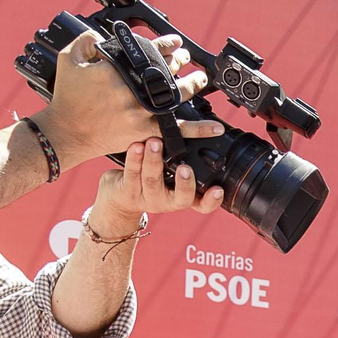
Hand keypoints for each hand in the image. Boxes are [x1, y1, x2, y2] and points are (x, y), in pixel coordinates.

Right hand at [38, 31, 224, 169]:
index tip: (175, 41)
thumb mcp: (69, 60)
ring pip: (176, 96)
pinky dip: (199, 130)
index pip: (148, 51)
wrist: (66, 131)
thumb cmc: (67, 97)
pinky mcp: (145, 132)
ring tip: (202, 79)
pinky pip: (177, 131)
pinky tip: (217, 127)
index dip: (165, 44)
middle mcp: (132, 91)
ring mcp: (141, 113)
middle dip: (180, 61)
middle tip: (187, 57)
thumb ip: (86, 41)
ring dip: (193, 85)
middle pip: (165, 72)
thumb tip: (100, 34)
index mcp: (116, 70)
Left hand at [89, 136, 226, 228]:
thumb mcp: (170, 176)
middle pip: (182, 198)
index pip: (203, 205)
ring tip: (155, 143)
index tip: (218, 189)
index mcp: (183, 198)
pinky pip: (131, 173)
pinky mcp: (128, 191)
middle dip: (184, 183)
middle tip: (185, 168)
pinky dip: (134, 158)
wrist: (119, 197)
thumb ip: (185, 162)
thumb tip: (205, 132)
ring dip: (154, 160)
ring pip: (152, 180)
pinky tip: (136, 145)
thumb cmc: (150, 180)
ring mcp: (148, 198)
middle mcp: (168, 201)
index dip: (212, 200)